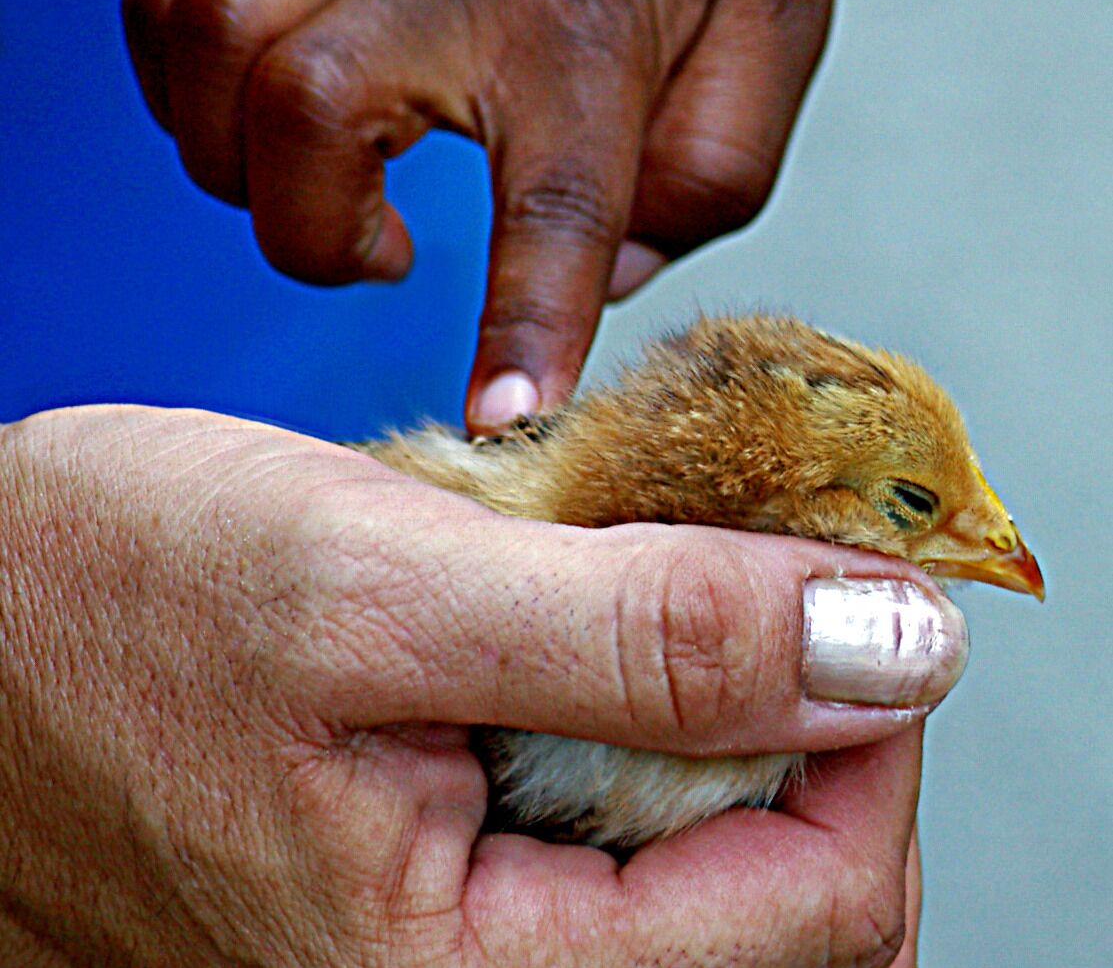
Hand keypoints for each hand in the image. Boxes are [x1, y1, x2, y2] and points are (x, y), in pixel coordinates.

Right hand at [0, 406, 943, 964]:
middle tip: (756, 554)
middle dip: (803, 710)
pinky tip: (584, 612)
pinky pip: (615, 822)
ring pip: (708, 859)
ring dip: (721, 699)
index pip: (823, 910)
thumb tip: (889, 643)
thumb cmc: (102, 598)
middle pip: (782, 901)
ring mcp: (457, 949)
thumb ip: (648, 634)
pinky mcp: (444, 877)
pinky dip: (641, 700)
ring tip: (651, 570)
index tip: (854, 579)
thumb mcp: (379, 586)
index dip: (877, 729)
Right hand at [122, 0, 835, 430]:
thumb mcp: (779, 4)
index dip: (521, 335)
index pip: (550, 216)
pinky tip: (254, 105)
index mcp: (582, 29)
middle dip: (314, 239)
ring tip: (323, 183)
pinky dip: (184, 76)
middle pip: (307, 124)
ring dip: (239, 162)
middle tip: (386, 252)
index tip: (497, 426)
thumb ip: (712, 165)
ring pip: (211, 48)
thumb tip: (611, 272)